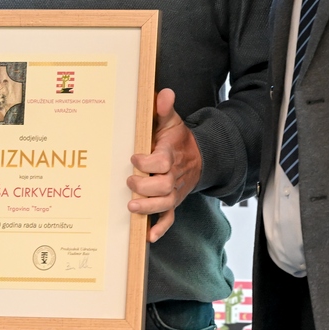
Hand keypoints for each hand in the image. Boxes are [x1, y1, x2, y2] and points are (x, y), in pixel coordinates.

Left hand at [127, 89, 202, 241]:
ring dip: (149, 208)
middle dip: (145, 186)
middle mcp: (174, 176)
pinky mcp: (173, 202)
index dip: (148, 162)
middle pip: (163, 186)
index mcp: (171, 156)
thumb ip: (164, 109)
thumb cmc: (177, 139)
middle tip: (130, 182)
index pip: (162, 162)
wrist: (198, 157)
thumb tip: (163, 93)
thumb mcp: (172, 121)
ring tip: (131, 208)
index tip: (134, 157)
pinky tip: (148, 236)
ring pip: (165, 204)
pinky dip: (161, 228)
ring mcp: (175, 191)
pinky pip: (169, 218)